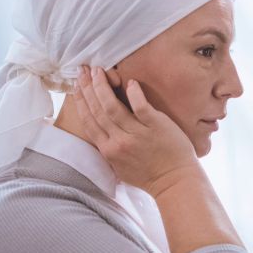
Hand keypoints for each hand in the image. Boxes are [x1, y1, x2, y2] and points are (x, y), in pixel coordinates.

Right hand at [73, 66, 201, 197]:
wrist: (175, 183)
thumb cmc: (149, 176)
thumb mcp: (120, 167)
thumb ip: (109, 149)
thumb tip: (101, 133)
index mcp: (108, 150)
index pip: (89, 121)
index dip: (81, 101)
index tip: (77, 85)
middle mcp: (119, 141)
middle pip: (97, 110)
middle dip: (88, 88)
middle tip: (83, 70)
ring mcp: (137, 134)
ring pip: (113, 107)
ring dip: (103, 87)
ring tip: (99, 71)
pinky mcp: (156, 126)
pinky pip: (141, 106)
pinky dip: (134, 94)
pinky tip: (130, 81)